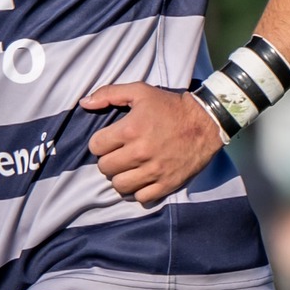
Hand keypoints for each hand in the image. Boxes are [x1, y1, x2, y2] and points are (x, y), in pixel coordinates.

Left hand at [81, 83, 225, 205]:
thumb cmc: (170, 106)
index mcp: (130, 129)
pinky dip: (139, 191)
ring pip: (119, 185)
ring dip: (120, 177)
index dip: (101, 143)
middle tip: (119, 154)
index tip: (110, 140)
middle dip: (108, 160)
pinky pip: (141, 198)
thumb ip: (109, 93)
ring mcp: (154, 171)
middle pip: (105, 168)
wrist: (206, 122)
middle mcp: (140, 152)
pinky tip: (142, 179)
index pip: (96, 146)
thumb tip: (84, 103)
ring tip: (129, 168)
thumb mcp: (140, 91)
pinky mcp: (167, 183)